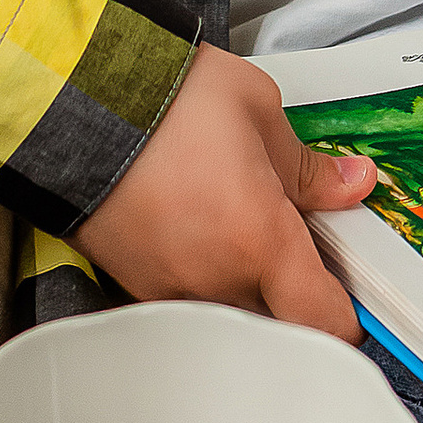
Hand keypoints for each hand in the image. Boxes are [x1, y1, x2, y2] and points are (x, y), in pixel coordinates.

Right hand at [72, 42, 373, 339]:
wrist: (72, 97)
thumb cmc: (162, 97)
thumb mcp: (258, 110)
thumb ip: (309, 166)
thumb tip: (350, 185)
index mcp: (261, 240)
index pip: (325, 321)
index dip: (346, 314)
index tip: (346, 291)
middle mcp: (216, 279)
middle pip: (278, 325)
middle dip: (293, 297)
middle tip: (295, 247)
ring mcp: (169, 287)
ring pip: (229, 315)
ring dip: (244, 287)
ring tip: (236, 228)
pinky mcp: (131, 281)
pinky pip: (185, 300)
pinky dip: (199, 278)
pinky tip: (195, 231)